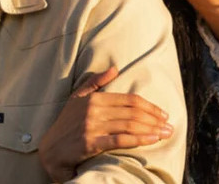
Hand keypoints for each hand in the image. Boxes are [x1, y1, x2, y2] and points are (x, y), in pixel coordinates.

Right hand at [38, 67, 172, 181]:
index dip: (149, 106)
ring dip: (151, 129)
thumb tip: (114, 68)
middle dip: (154, 119)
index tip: (163, 113)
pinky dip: (139, 139)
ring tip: (165, 134)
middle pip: (133, 112)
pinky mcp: (90, 143)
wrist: (49, 151)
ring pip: (129, 124)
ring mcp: (91, 126)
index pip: (129, 99)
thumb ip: (95, 82)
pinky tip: (151, 140)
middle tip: (169, 125)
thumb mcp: (77, 98)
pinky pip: (120, 139)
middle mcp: (93, 110)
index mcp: (94, 98)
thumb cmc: (65, 125)